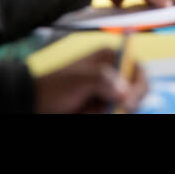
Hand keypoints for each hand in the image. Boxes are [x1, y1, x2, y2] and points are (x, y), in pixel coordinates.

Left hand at [34, 49, 148, 112]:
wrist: (36, 105)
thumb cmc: (54, 87)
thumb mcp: (78, 80)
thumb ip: (103, 80)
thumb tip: (125, 92)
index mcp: (110, 58)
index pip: (137, 69)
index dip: (139, 85)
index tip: (129, 101)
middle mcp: (113, 74)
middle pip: (137, 90)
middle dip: (129, 102)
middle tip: (117, 111)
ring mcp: (108, 92)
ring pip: (127, 105)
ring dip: (114, 111)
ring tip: (91, 111)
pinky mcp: (103, 107)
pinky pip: (115, 112)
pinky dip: (108, 114)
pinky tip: (88, 113)